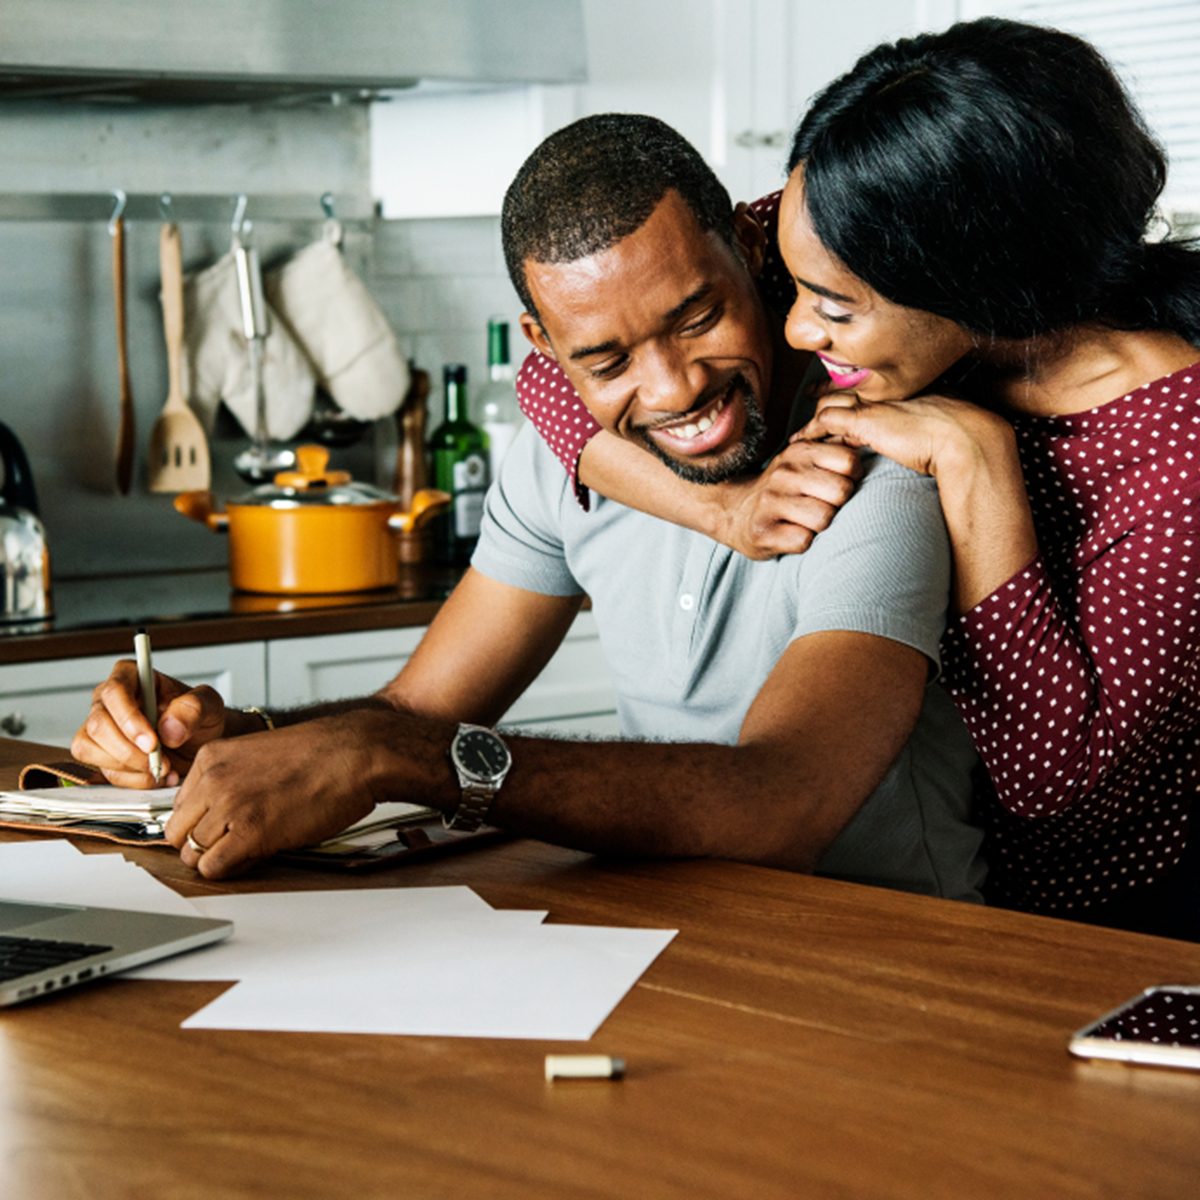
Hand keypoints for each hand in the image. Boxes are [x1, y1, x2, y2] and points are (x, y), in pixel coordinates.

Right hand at [71, 660, 229, 787]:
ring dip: (130, 767)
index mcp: (131, 676)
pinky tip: (155, 776)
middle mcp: (109, 701)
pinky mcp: (100, 753)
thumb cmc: (198, 718)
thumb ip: (193, 708)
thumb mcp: (209, 705)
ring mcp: (101, 728)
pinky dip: (132, 780)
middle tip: (162, 762)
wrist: (198, 743)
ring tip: (164, 768)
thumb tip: (168, 728)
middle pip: (98, 725)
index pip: (115, 692)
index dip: (129, 719)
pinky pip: (102, 771)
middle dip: (130, 751)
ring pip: (92, 750)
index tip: (152, 742)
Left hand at [166, 713, 382, 878]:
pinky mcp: (251, 832)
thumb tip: (215, 815)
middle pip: (177, 832)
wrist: (356, 754)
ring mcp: (229, 806)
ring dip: (218, 858)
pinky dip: (230, 870)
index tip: (223, 826)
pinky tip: (255, 856)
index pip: (179, 806)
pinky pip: (214, 867)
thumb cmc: (321, 755)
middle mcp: (213, 779)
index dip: (202, 822)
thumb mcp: (259, 755)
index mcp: (212, 757)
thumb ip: (229, 779)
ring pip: (192, 853)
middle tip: (233, 844)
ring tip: (251, 848)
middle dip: (201, 843)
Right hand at [716, 439, 861, 558]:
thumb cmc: (783, 489)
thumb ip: (832, 453)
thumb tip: (871, 443)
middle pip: (841, 492)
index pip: (849, 461)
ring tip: (806, 521)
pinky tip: (792, 534)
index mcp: (799, 451)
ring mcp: (771, 503)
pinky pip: (804, 541)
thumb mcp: (802, 462)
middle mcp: (784, 473)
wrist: (735, 512)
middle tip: (822, 506)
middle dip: (838, 504)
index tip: (837, 485)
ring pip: (824, 519)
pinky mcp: (763, 532)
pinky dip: (804, 543)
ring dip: (821, 526)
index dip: (852, 477)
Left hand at [797, 391, 1010, 479]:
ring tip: (800, 434)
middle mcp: (884, 393)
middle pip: (841, 392)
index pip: (864, 389)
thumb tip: (913, 440)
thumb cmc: (960, 436)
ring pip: (829, 405)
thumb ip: (917, 427)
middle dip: (822, 399)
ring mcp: (873, 405)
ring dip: (813, 420)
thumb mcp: (935, 427)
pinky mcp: (864, 422)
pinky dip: (811, 432)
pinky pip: (826, 421)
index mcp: (902, 391)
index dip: (845, 394)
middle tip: (807, 406)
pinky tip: (800, 441)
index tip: (831, 395)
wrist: (966, 438)